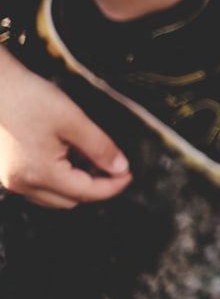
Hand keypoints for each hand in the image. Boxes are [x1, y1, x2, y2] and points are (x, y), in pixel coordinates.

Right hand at [0, 47, 130, 208]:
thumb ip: (100, 148)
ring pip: (53, 195)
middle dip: (95, 186)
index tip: (129, 175)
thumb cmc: (28, 98)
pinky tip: (68, 154)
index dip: (113, 186)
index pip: (87, 193)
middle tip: (112, 166)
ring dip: (75, 182)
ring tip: (91, 157)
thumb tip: (120, 167)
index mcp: (40, 175)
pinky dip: (57, 176)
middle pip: (69, 200)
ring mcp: (11, 178)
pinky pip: (38, 184)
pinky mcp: (6, 169)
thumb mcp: (74, 121)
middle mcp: (22, 183)